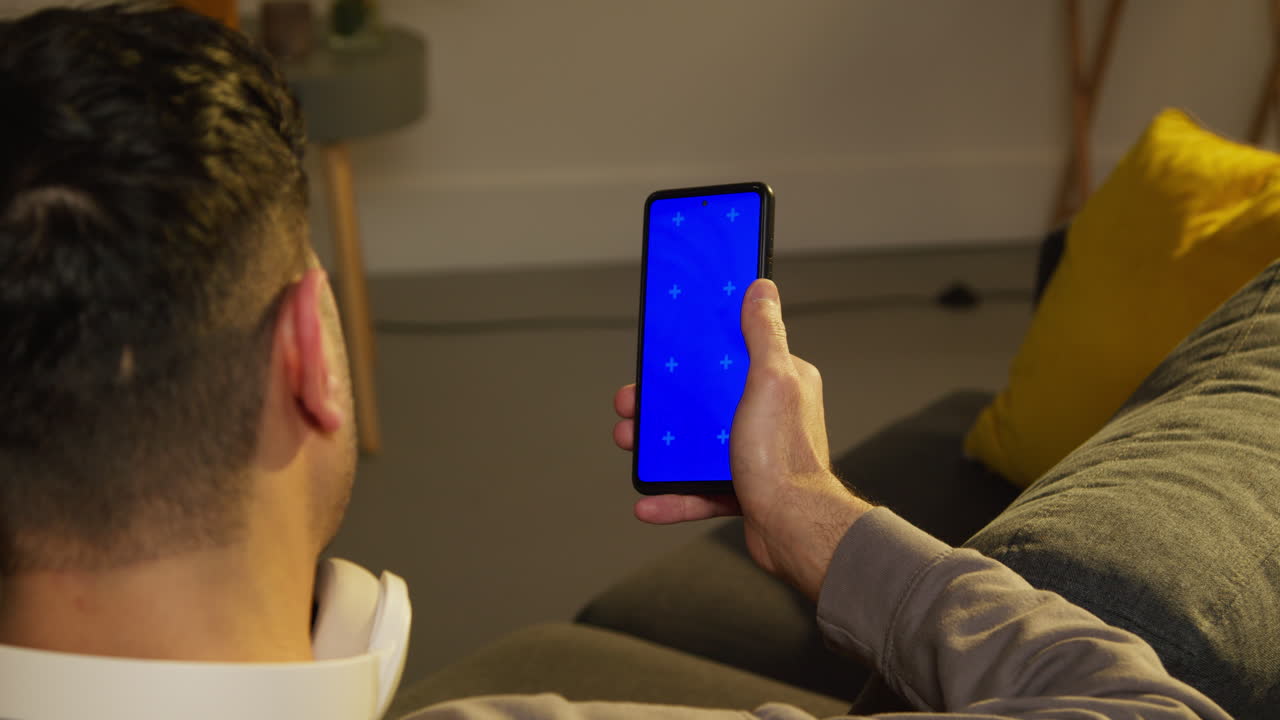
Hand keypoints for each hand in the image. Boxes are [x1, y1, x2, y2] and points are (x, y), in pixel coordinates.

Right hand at [613, 279, 872, 600]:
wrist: (793, 530)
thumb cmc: (785, 459)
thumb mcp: (772, 381)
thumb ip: (764, 334)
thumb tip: (761, 290)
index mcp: (779, 381)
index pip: (729, 353)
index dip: (692, 351)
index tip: (662, 352)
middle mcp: (766, 414)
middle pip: (702, 398)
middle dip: (660, 403)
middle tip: (631, 405)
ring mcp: (752, 451)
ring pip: (692, 441)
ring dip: (656, 445)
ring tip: (629, 442)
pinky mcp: (741, 487)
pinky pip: (697, 487)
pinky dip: (671, 494)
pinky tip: (647, 500)